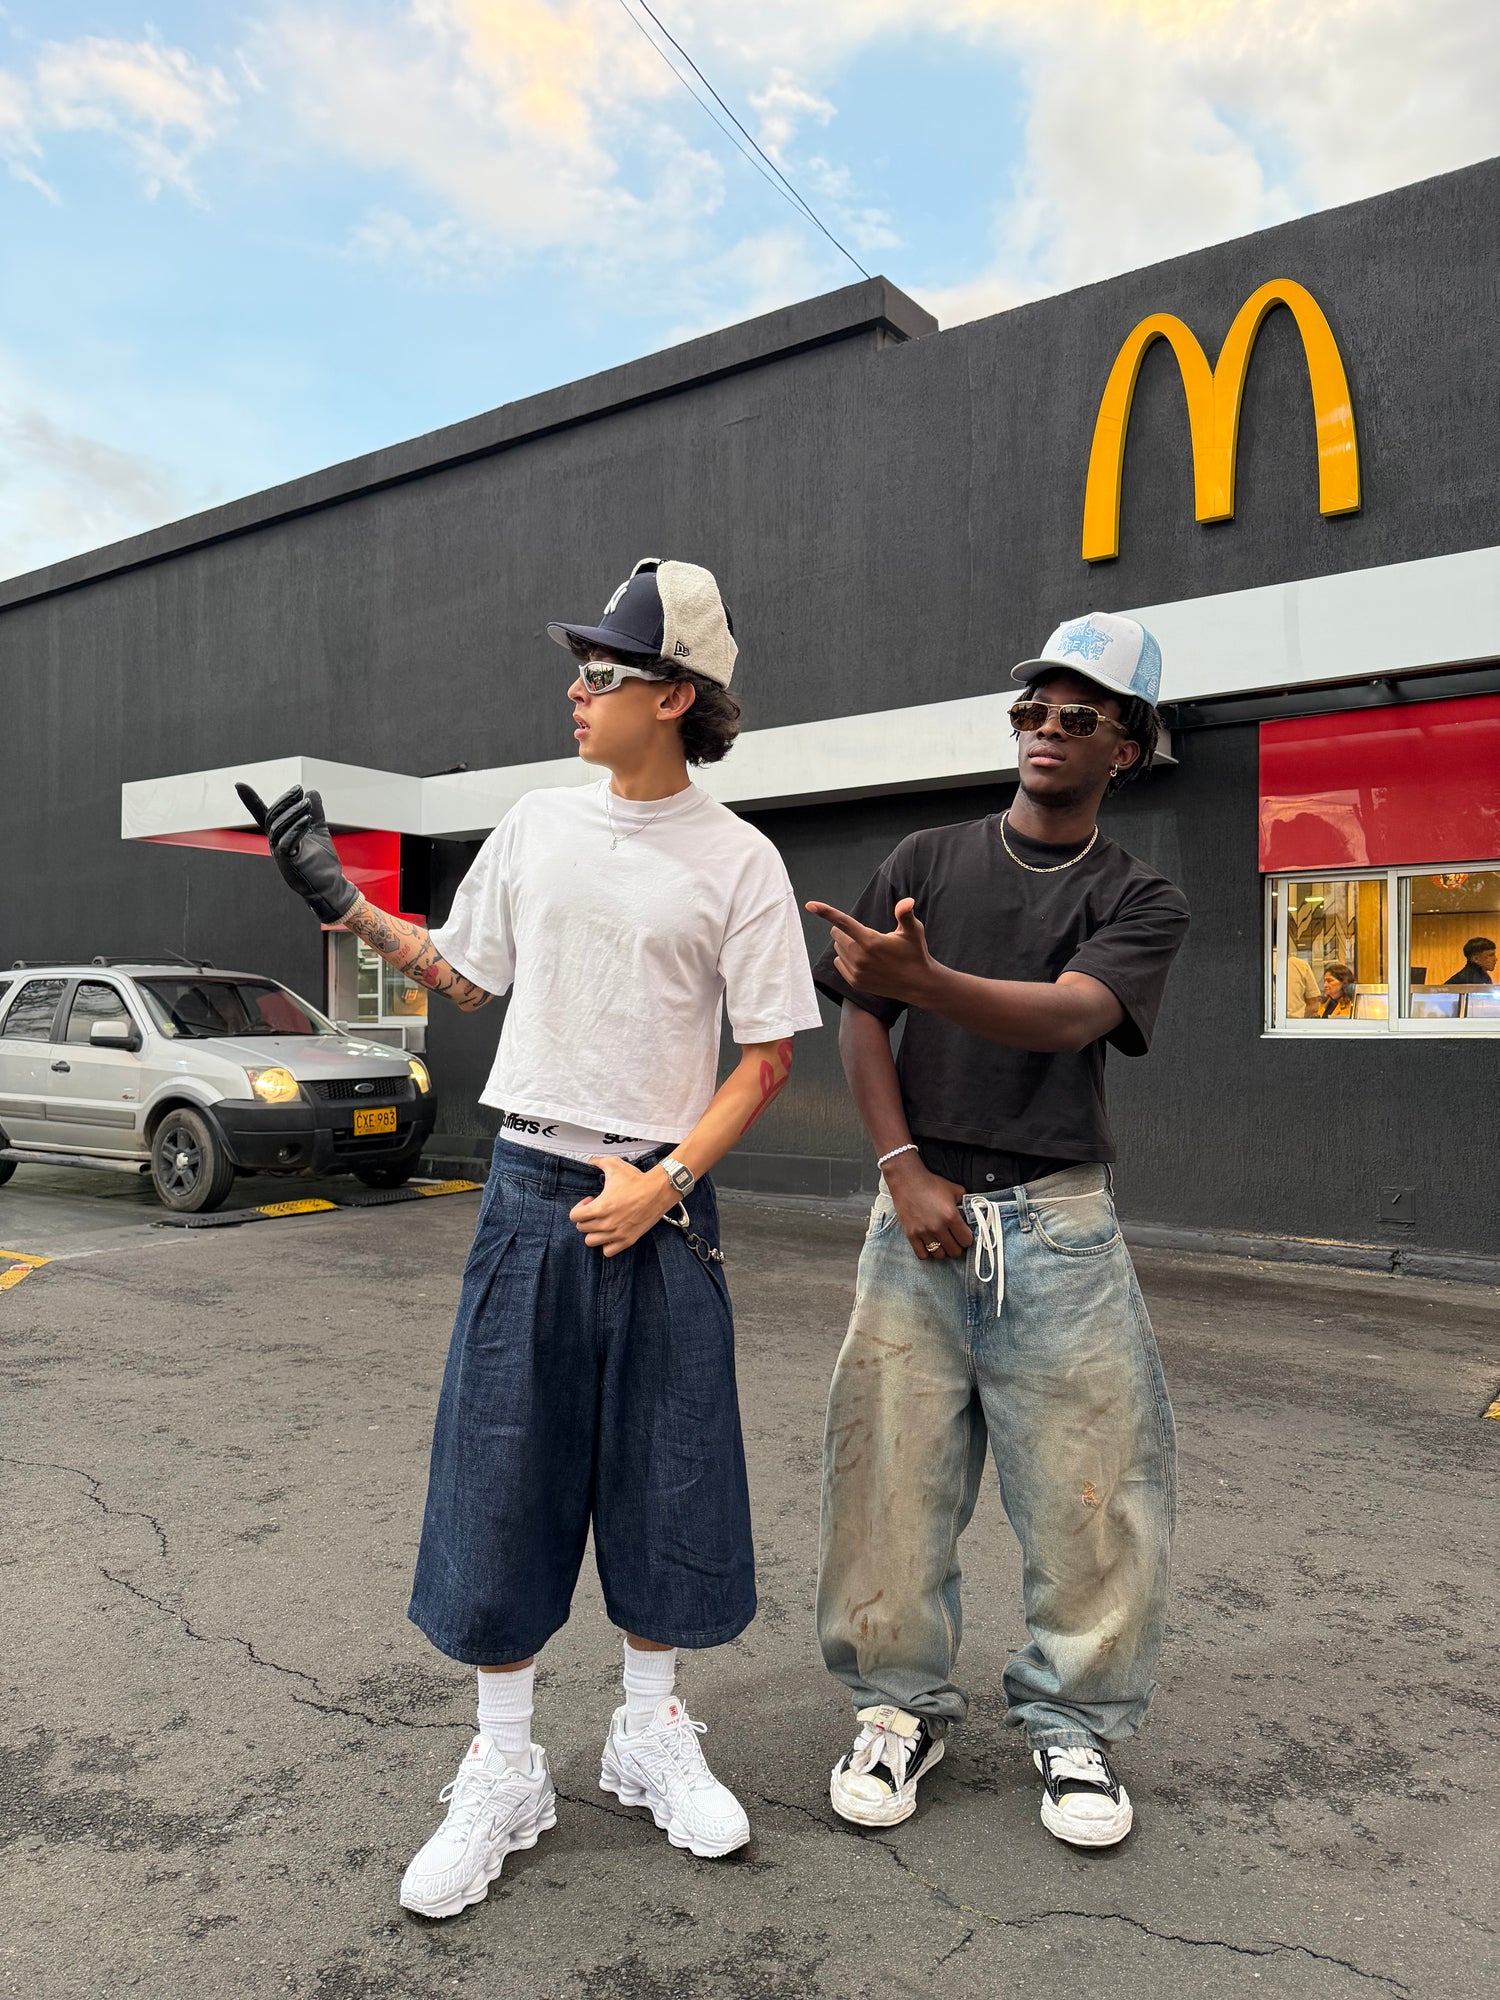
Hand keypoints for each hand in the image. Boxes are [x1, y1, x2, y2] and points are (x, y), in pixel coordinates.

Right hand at [236, 782, 357, 924]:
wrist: (329, 886)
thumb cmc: (322, 862)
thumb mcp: (318, 832)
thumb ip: (315, 813)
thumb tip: (312, 791)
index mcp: (280, 835)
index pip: (263, 814)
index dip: (250, 801)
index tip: (238, 784)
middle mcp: (275, 843)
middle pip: (272, 817)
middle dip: (284, 800)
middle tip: (299, 789)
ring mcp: (279, 853)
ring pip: (278, 827)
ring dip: (293, 812)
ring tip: (306, 803)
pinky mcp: (288, 862)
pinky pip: (287, 842)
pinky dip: (296, 828)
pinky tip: (306, 819)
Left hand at [569, 1157, 676, 1258]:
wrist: (658, 1190)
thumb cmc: (637, 1180)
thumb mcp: (614, 1164)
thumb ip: (597, 1161)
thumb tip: (590, 1161)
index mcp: (600, 1207)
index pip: (574, 1217)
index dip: (579, 1207)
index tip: (589, 1201)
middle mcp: (607, 1223)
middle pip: (582, 1228)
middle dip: (586, 1218)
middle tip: (596, 1209)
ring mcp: (617, 1234)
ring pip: (591, 1242)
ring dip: (593, 1232)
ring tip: (601, 1222)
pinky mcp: (628, 1240)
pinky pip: (608, 1251)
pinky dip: (606, 1244)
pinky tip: (611, 1233)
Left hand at [805, 897, 937, 1005]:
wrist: (918, 984)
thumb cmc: (915, 952)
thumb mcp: (913, 931)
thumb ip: (905, 914)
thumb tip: (907, 901)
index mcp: (871, 941)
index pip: (843, 922)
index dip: (825, 911)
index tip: (810, 905)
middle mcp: (861, 957)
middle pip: (837, 935)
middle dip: (845, 931)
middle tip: (865, 935)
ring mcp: (857, 972)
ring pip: (838, 949)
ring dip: (847, 945)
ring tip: (867, 949)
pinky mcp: (855, 982)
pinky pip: (840, 963)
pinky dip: (847, 959)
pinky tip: (864, 961)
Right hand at [883, 1152, 972, 1261]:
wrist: (907, 1180)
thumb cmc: (931, 1184)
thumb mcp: (954, 1190)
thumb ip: (965, 1202)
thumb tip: (973, 1212)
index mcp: (951, 1216)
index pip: (966, 1241)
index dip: (967, 1239)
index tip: (964, 1235)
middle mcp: (938, 1227)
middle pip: (954, 1251)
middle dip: (957, 1246)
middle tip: (954, 1240)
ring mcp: (924, 1232)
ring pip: (939, 1255)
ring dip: (942, 1250)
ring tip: (941, 1242)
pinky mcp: (911, 1234)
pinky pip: (922, 1254)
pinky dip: (927, 1252)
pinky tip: (928, 1244)